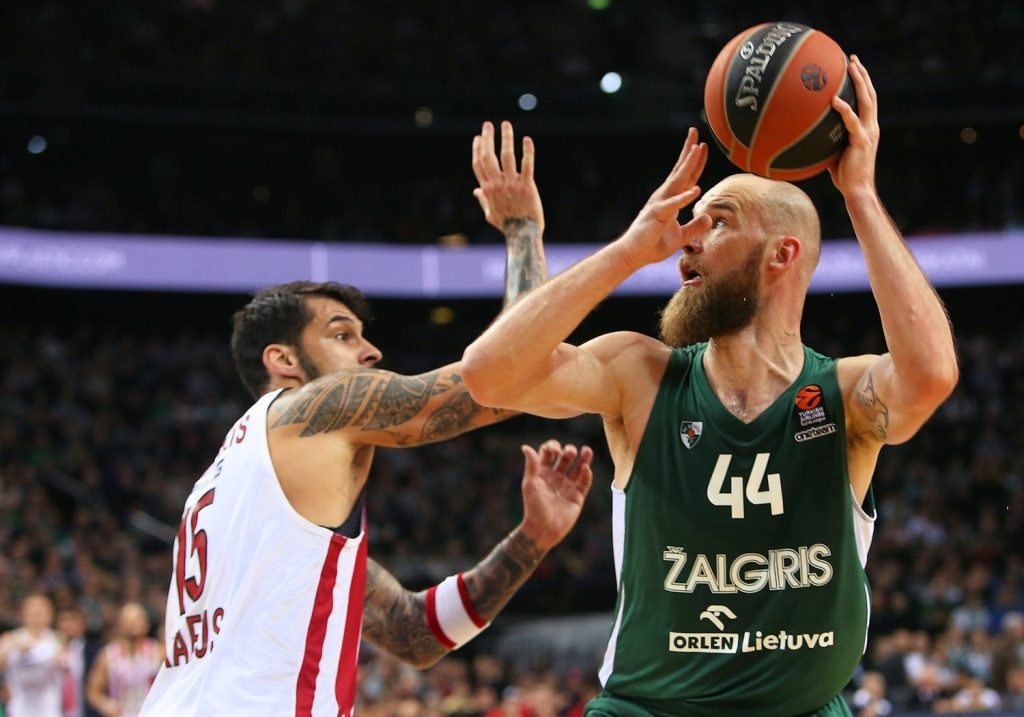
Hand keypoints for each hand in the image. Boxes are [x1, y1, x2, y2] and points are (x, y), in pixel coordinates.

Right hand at [471, 120, 544, 234]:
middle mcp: (497, 184)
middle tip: (488, 125)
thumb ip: (483, 200)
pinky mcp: (527, 186)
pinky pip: (527, 165)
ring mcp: (512, 184)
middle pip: (488, 156)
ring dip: (505, 138)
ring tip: (505, 124)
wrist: (523, 234)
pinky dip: (527, 151)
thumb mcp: (490, 214)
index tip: (478, 137)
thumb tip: (476, 191)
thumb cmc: (507, 225)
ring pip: (506, 156)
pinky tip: (526, 139)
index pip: (478, 164)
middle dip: (487, 138)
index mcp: (487, 189)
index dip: (477, 149)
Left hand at [518, 440, 593, 550]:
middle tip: (570, 453)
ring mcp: (568, 485)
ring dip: (583, 458)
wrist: (543, 529)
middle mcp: (556, 476)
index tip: (555, 452)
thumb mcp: (530, 484)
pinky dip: (587, 474)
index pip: (549, 452)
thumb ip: (531, 465)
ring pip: (578, 467)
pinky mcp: (578, 496)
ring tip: (587, 450)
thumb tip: (526, 447)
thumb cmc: (533, 506)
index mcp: (543, 472)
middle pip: (566, 457)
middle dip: (569, 451)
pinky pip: (585, 482)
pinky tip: (586, 468)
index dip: (553, 447)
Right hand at [618, 127, 710, 269]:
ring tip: (697, 149)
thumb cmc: (654, 245)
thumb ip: (695, 227)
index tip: (703, 145)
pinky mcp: (657, 215)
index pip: (686, 177)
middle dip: (689, 151)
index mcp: (671, 200)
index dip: (696, 162)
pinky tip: (695, 189)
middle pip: (680, 170)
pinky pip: (673, 205)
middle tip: (695, 131)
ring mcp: (660, 203)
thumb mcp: (681, 236)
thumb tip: (708, 217)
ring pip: (677, 180)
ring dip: (688, 164)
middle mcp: (665, 197)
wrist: (634, 255)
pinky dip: (684, 197)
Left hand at [828, 55, 879, 196]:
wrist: (857, 190)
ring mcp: (869, 132)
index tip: (853, 67)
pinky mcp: (862, 141)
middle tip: (853, 58)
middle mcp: (871, 126)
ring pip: (867, 101)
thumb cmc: (844, 175)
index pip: (867, 100)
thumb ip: (827, 138)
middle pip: (870, 94)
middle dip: (862, 75)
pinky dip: (844, 109)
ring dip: (859, 82)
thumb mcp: (834, 152)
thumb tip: (807, 130)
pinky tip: (834, 99)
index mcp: (867, 128)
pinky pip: (852, 122)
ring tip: (851, 67)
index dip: (862, 83)